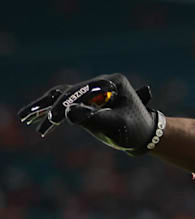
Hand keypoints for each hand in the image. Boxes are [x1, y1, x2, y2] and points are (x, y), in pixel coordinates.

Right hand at [18, 73, 164, 153]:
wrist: (146, 136)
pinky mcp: (88, 101)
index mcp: (112, 83)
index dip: (66, 104)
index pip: (83, 91)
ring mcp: (93, 91)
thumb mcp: (116, 126)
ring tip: (25, 117)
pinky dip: (52, 112)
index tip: (55, 118)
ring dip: (45, 106)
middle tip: (32, 118)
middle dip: (50, 105)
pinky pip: (66, 104)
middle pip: (70, 91)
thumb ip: (93, 118)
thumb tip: (68, 112)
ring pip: (64, 95)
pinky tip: (39, 124)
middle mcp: (101, 83)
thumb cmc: (135, 130)